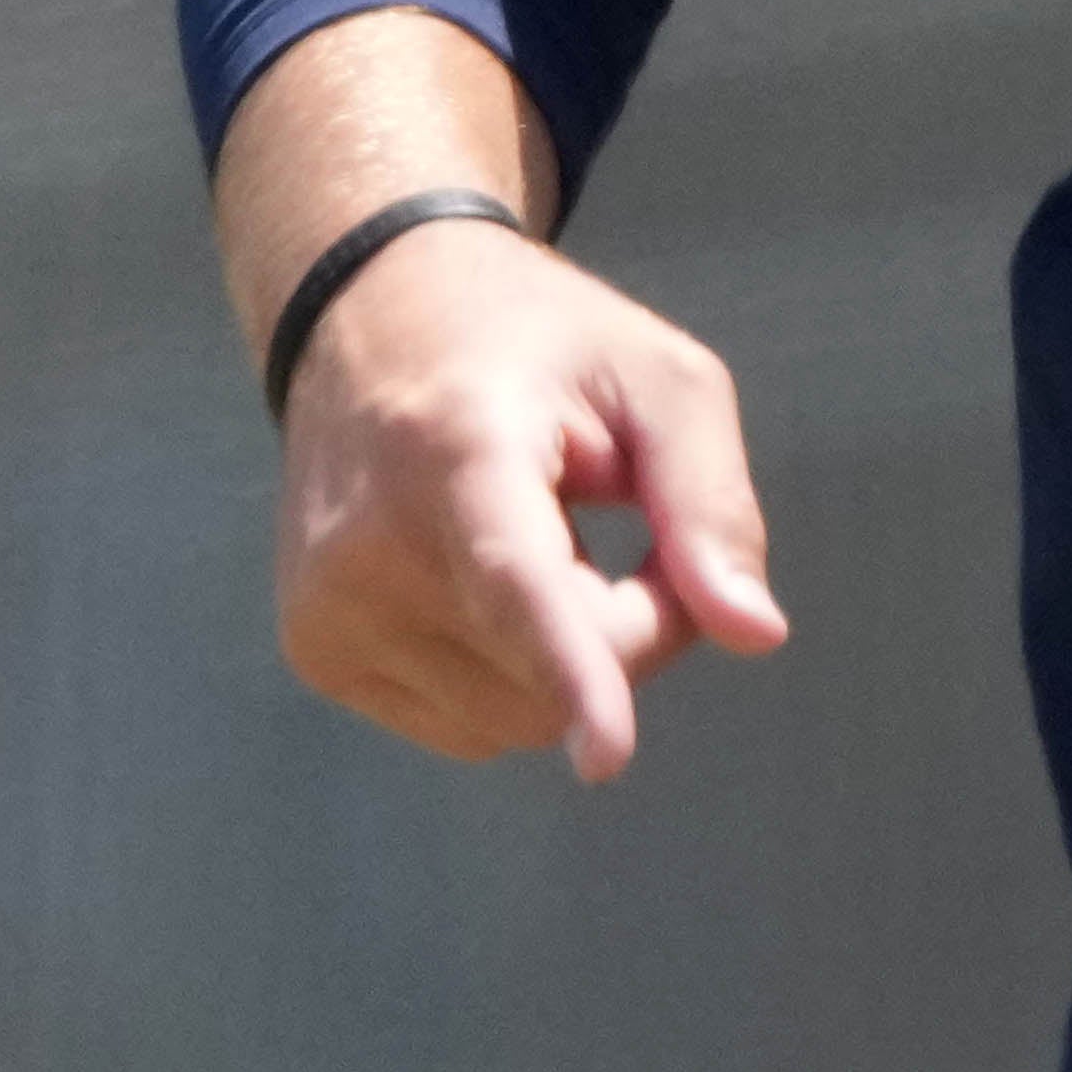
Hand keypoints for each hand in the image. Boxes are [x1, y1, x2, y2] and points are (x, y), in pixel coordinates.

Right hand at [271, 205, 793, 780]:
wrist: (370, 316)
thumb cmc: (539, 345)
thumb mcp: (658, 380)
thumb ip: (710, 502)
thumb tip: (755, 635)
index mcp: (454, 451)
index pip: (514, 582)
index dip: (573, 670)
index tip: (606, 755)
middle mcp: (366, 541)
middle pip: (548, 675)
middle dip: (631, 632)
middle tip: (635, 534)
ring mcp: (325, 608)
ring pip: (512, 719)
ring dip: (570, 659)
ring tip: (551, 542)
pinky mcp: (316, 653)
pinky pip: (467, 724)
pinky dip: (513, 674)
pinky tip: (492, 580)